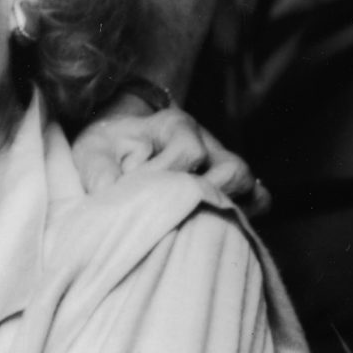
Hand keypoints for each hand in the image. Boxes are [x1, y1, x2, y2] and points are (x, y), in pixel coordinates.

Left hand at [73, 94, 264, 212]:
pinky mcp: (234, 184)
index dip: (164, 178)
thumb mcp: (92, 153)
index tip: (136, 193)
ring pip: (250, 186)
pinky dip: (244, 215)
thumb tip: (114, 193)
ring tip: (188, 224)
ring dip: (223, 208)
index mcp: (174, 125)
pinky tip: (215, 228)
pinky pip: (259, 199)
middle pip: (232, 170)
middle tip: (168, 215)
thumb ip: (99, 172)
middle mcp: (208, 141)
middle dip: (200, 197)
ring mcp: (225, 162)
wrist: (120, 141)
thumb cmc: (107, 150)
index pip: (188, 153)